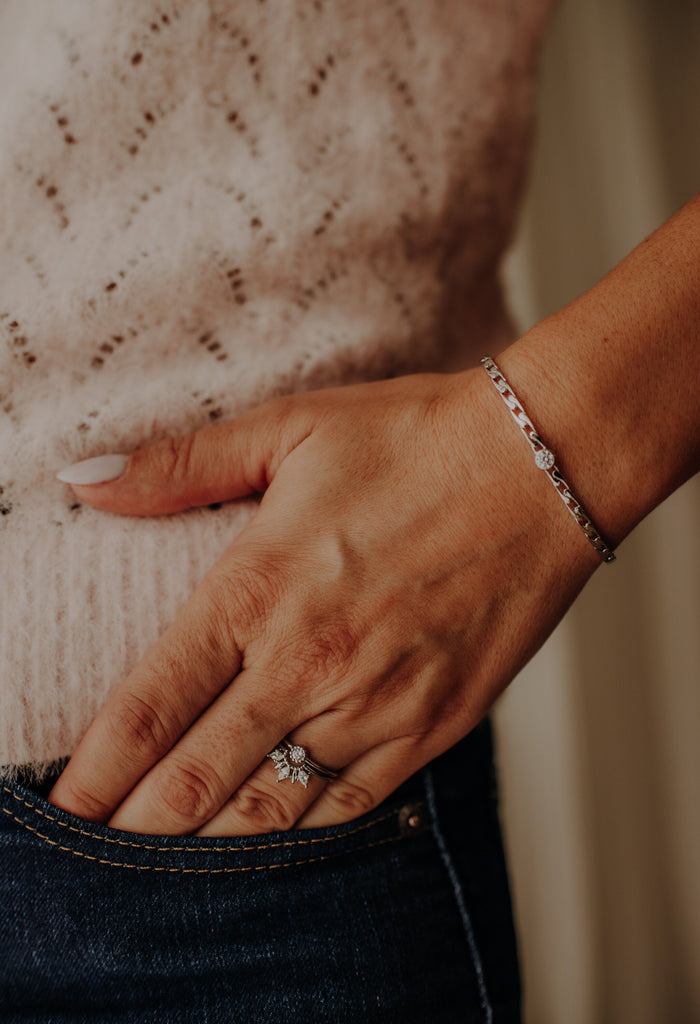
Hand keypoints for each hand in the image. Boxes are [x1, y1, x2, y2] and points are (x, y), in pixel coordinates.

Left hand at [48, 366, 598, 834]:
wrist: (543, 466)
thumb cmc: (416, 440)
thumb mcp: (290, 428)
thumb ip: (180, 464)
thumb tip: (82, 475)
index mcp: (261, 588)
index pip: (151, 705)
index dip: (95, 771)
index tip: (61, 810)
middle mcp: (311, 662)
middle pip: (196, 780)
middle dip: (134, 830)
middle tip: (92, 859)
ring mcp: (377, 704)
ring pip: (270, 811)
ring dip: (207, 848)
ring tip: (161, 873)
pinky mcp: (434, 726)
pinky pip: (350, 807)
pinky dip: (297, 836)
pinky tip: (267, 845)